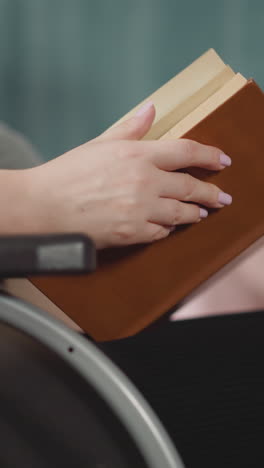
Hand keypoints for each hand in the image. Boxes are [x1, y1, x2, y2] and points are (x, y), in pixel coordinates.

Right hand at [27, 102, 231, 248]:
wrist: (45, 205)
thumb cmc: (69, 173)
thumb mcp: (100, 144)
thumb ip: (130, 128)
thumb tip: (151, 109)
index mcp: (137, 155)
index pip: (186, 151)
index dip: (209, 155)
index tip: (223, 161)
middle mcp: (144, 182)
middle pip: (190, 187)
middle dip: (212, 193)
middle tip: (223, 197)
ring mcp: (140, 209)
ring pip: (180, 213)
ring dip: (195, 213)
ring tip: (202, 213)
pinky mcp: (132, 233)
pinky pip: (160, 233)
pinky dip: (167, 230)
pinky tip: (169, 228)